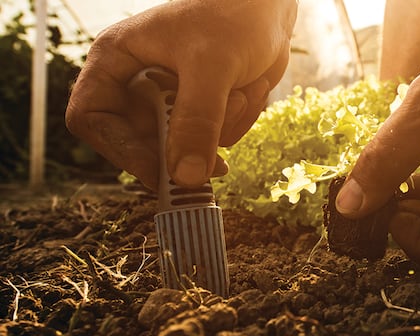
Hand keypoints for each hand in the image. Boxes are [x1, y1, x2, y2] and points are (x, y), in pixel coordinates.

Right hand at [66, 0, 296, 188]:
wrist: (271, 6)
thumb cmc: (233, 16)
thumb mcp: (212, 67)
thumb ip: (197, 120)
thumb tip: (185, 177)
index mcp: (116, 59)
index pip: (90, 118)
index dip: (119, 150)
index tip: (158, 173)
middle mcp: (137, 83)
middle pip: (140, 144)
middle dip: (186, 147)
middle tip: (219, 165)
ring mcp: (169, 98)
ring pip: (183, 146)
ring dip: (222, 128)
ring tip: (241, 91)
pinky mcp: (200, 108)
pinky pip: (212, 140)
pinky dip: (237, 121)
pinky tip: (250, 89)